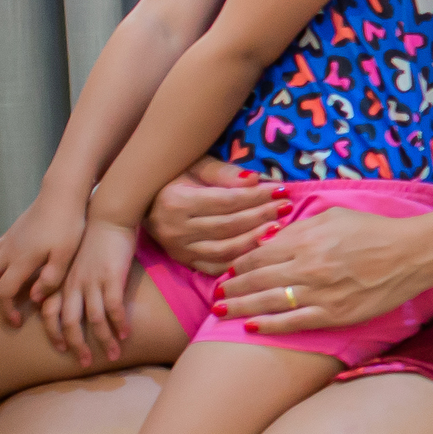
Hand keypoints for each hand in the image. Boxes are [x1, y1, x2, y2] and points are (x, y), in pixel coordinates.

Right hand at [0, 186, 87, 325]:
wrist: (62, 194)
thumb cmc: (68, 224)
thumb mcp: (67, 253)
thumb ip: (52, 278)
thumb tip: (35, 298)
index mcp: (22, 259)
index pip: (1, 292)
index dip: (4, 311)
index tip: (15, 322)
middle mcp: (7, 251)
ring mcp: (5, 242)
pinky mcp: (7, 236)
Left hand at [43, 218, 138, 366]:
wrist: (108, 214)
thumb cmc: (92, 236)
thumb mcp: (73, 259)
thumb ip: (70, 279)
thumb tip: (72, 299)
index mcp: (62, 280)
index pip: (50, 314)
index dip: (54, 334)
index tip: (62, 349)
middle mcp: (73, 284)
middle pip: (69, 323)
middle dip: (77, 346)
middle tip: (85, 362)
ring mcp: (92, 281)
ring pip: (94, 320)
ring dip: (103, 340)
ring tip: (113, 355)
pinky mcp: (111, 276)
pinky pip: (114, 307)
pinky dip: (119, 323)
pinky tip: (126, 333)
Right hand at [143, 159, 286, 272]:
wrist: (145, 202)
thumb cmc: (176, 178)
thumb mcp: (196, 166)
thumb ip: (223, 173)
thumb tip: (254, 180)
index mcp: (177, 201)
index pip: (227, 201)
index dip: (256, 197)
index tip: (281, 190)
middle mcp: (175, 229)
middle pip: (228, 226)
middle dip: (261, 216)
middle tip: (286, 207)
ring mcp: (179, 250)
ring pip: (225, 250)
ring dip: (255, 240)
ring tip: (279, 228)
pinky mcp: (183, 262)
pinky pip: (215, 267)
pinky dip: (239, 262)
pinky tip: (259, 250)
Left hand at [214, 207, 432, 334]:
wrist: (409, 254)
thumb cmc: (373, 230)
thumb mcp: (334, 215)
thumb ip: (301, 227)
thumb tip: (272, 237)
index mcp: (307, 239)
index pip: (261, 253)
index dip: (240, 263)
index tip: (228, 269)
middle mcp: (308, 266)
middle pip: (258, 279)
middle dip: (233, 287)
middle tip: (216, 293)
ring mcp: (319, 293)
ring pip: (269, 302)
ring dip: (241, 307)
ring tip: (222, 311)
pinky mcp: (333, 314)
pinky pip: (293, 322)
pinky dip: (269, 325)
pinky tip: (251, 326)